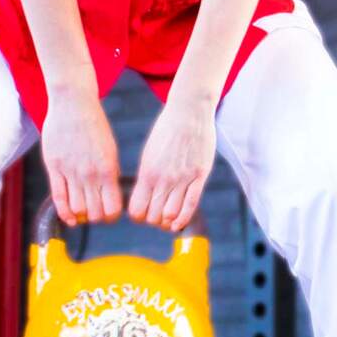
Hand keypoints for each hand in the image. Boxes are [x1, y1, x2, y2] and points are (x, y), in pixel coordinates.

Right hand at [42, 87, 121, 226]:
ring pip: (77, 210)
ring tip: (81, 210)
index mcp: (108, 169)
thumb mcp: (110, 148)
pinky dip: (64, 213)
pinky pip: (59, 198)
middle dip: (96, 217)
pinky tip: (68, 218)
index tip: (109, 213)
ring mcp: (71, 172)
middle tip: (94, 211)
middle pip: (95, 213)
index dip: (111, 216)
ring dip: (80, 215)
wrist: (73, 104)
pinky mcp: (54, 168)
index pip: (113, 208)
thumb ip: (110, 172)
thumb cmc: (94, 124)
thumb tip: (111, 192)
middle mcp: (90, 174)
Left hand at [128, 93, 215, 232]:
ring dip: (168, 221)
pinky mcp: (199, 176)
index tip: (142, 213)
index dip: (138, 216)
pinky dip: (183, 219)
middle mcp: (163, 178)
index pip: (136, 209)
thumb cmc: (167, 130)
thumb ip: (147, 176)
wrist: (188, 112)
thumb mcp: (150, 153)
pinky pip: (191, 205)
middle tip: (157, 216)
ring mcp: (182, 178)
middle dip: (154, 220)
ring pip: (171, 214)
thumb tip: (143, 195)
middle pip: (153, 216)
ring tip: (168, 219)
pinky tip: (179, 224)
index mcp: (147, 172)